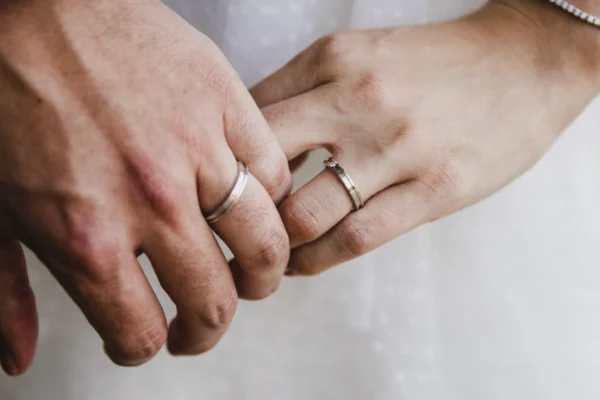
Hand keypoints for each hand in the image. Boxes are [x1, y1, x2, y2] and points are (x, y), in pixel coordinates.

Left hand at [0, 0, 290, 373]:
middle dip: (207, 328)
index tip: (146, 338)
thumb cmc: (5, 93)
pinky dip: (272, 200)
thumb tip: (18, 357)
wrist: (35, 3)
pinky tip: (253, 206)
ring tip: (252, 277)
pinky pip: (274, 171)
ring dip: (262, 274)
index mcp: (86, 235)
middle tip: (201, 324)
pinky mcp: (225, 103)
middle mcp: (152, 200)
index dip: (145, 346)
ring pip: (264, 241)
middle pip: (214, 300)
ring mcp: (198, 149)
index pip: (141, 330)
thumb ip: (3, 294)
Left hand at [251, 0, 599, 275]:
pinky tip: (302, 263)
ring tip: (262, 258)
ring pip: (303, 214)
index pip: (248, 118)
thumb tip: (254, 147)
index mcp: (333, 60)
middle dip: (231, 210)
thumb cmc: (432, 65)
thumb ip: (305, 93)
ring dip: (272, 247)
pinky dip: (315, 260)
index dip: (223, 161)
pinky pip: (354, 238)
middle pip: (261, 168)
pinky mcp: (435, 189)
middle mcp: (357, 100)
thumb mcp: (360, 54)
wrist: (521, 63)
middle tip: (221, 234)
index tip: (216, 190)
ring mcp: (397, 147)